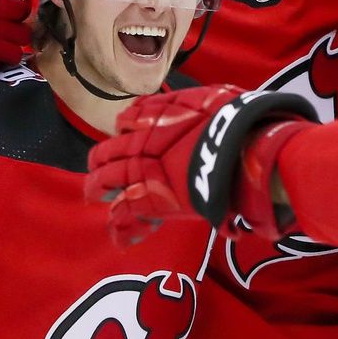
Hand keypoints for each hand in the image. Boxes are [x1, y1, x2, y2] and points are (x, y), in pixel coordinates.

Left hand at [86, 86, 315, 245]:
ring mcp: (144, 172)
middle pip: (109, 150)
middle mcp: (144, 142)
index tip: (126, 132)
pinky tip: (120, 238)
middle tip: (98, 169)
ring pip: (104, 178)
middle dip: (100, 160)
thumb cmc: (241, 122)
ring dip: (95, 186)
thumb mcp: (220, 100)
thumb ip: (207, 106)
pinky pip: (125, 213)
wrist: (245, 150)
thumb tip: (208, 110)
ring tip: (92, 196)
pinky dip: (122, 227)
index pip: (130, 117)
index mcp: (160, 116)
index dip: (127, 126)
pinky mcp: (151, 200)